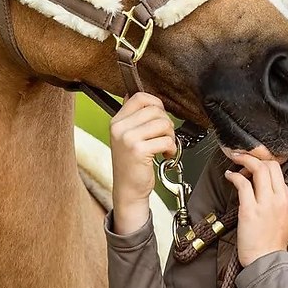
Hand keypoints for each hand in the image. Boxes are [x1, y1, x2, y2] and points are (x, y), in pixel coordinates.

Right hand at [109, 92, 176, 234]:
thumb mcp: (126, 137)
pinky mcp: (138, 150)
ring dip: (170, 136)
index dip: (156, 104)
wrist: (128, 189)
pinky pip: (166, 140)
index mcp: (117, 121)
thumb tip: (142, 99)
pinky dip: (171, 149)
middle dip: (167, 123)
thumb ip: (133, 118)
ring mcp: (128, 139)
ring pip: (163, 124)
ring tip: (164, 146)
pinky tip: (165, 155)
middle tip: (164, 137)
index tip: (160, 117)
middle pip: (155, 110)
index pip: (139, 97)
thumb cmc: (131, 165)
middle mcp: (120, 128)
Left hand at [223, 151, 287, 266]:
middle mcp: (280, 199)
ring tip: (236, 161)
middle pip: (271, 165)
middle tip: (243, 158)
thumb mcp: (287, 219)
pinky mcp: (250, 209)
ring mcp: (266, 203)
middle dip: (255, 158)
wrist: (267, 261)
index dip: (264, 165)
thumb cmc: (273, 244)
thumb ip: (281, 202)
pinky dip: (234, 176)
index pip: (279, 172)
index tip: (253, 166)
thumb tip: (270, 189)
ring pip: (258, 169)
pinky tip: (229, 176)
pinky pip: (242, 183)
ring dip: (244, 161)